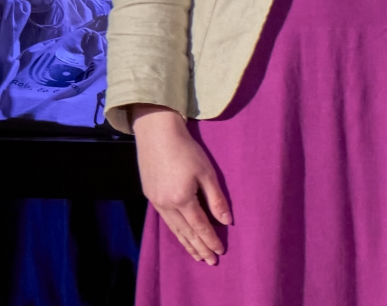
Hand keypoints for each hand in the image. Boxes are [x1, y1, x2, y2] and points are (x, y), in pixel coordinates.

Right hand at [131, 104, 230, 264]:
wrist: (157, 134)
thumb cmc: (187, 150)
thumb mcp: (207, 173)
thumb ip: (216, 198)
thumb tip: (227, 221)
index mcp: (182, 199)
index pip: (200, 226)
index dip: (210, 240)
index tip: (220, 252)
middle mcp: (166, 205)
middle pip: (186, 232)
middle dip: (199, 248)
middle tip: (210, 261)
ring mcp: (156, 202)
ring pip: (174, 229)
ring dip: (186, 244)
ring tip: (196, 256)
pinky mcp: (150, 196)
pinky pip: (165, 221)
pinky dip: (175, 232)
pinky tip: (181, 235)